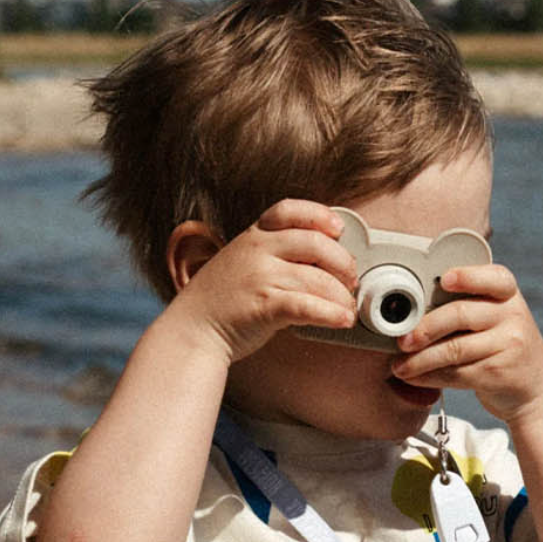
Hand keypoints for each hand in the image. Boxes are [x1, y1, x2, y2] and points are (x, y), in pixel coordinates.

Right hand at [170, 200, 356, 363]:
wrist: (192, 330)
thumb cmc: (220, 301)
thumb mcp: (241, 261)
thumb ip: (273, 254)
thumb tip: (321, 260)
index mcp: (253, 237)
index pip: (290, 210)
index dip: (319, 215)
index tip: (338, 229)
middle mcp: (257, 251)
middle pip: (316, 244)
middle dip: (343, 262)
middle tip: (350, 280)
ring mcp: (260, 278)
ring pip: (318, 279)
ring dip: (342, 297)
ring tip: (347, 308)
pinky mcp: (265, 307)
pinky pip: (308, 306)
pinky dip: (331, 314)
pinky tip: (342, 319)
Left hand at [389, 263, 542, 422]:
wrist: (537, 390)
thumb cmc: (502, 347)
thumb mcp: (497, 318)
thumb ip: (466, 306)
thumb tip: (411, 311)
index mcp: (508, 294)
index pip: (492, 277)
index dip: (467, 277)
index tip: (444, 280)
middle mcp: (513, 315)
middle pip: (460, 315)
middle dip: (425, 328)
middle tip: (402, 340)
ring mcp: (509, 344)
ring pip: (454, 349)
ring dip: (420, 360)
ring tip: (399, 366)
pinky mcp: (499, 373)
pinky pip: (456, 373)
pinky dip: (430, 377)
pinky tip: (414, 378)